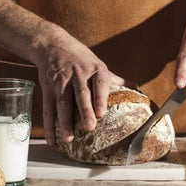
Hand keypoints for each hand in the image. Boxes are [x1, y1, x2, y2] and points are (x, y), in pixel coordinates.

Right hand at [34, 27, 127, 145]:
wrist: (53, 45)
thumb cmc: (81, 59)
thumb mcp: (99, 65)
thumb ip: (116, 80)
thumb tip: (138, 90)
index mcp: (95, 70)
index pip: (99, 83)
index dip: (100, 98)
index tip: (101, 113)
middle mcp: (78, 75)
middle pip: (81, 95)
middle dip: (85, 111)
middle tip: (89, 128)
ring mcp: (61, 82)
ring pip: (62, 103)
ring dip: (64, 122)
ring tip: (68, 139)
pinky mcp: (47, 87)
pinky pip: (48, 108)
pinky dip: (48, 126)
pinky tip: (51, 139)